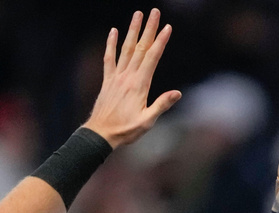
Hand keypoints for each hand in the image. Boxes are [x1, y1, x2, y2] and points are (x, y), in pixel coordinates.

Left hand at [83, 9, 180, 148]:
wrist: (101, 134)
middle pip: (141, 48)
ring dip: (132, 30)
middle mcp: (127, 76)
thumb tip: (177, 93)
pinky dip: (111, 43)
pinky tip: (114, 31)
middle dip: (148, 29)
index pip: (152, 58)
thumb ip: (161, 105)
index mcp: (140, 85)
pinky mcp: (107, 80)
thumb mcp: (148, 121)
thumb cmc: (126, 130)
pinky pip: (109, 58)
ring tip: (138, 14)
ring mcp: (116, 76)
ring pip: (126, 48)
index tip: (167, 28)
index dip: (160, 41)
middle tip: (154, 12)